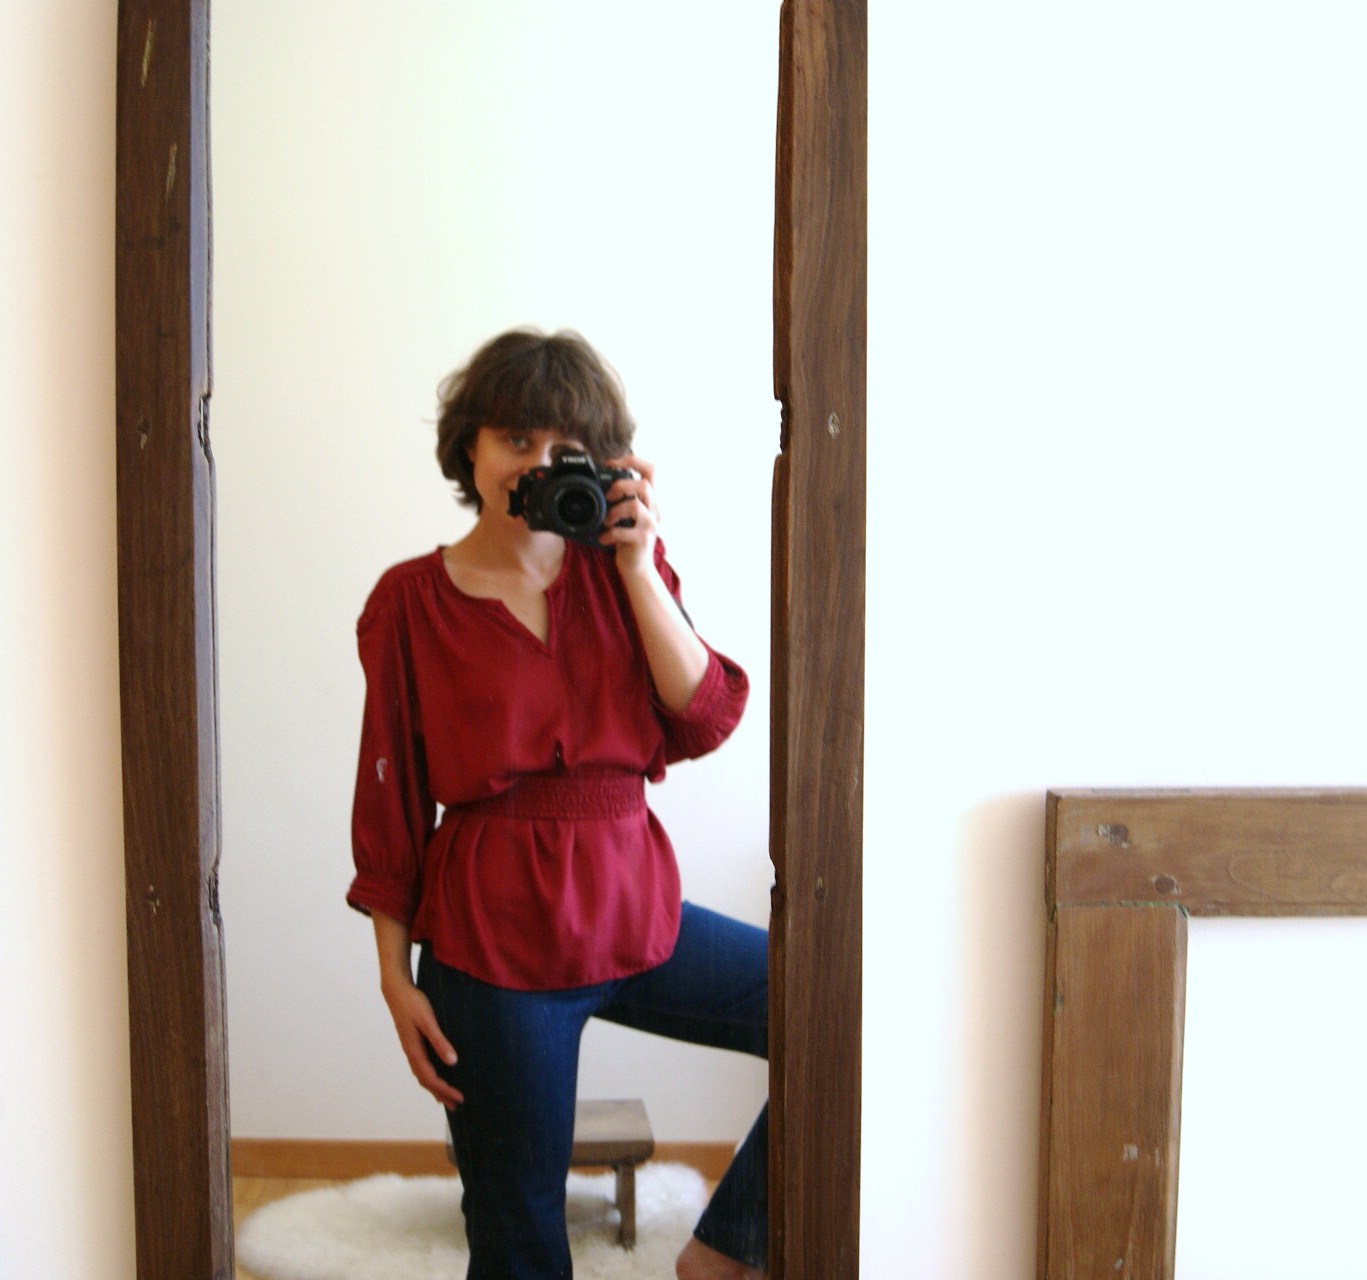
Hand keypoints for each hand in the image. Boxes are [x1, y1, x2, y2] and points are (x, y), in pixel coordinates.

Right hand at [381, 977, 463, 1108]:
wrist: (396, 991)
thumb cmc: (413, 1003)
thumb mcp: (428, 1021)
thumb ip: (439, 1040)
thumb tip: (453, 1062)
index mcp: (414, 1051)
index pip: (430, 1078)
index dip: (444, 1090)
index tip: (459, 1098)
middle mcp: (411, 1053)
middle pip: (425, 1081)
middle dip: (440, 1094)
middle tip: (456, 1105)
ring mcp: (410, 1049)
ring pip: (422, 1074)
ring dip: (434, 1087)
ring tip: (445, 1098)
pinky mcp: (412, 1043)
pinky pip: (421, 1066)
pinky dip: (429, 1076)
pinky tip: (436, 1074)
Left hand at [599, 453, 659, 574]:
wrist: (637, 568)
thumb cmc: (628, 540)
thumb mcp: (626, 516)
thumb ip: (620, 500)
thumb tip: (597, 485)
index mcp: (650, 500)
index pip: (650, 470)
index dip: (631, 460)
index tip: (611, 464)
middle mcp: (654, 510)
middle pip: (644, 484)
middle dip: (621, 486)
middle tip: (608, 497)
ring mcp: (651, 525)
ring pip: (635, 505)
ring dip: (614, 511)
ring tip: (606, 522)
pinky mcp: (643, 540)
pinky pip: (624, 531)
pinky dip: (610, 534)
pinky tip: (604, 538)